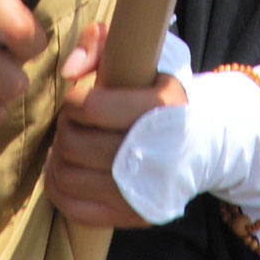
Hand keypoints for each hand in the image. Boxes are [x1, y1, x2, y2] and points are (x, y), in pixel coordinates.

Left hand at [44, 22, 187, 227]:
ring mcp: (144, 191)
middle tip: (71, 120)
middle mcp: (155, 154)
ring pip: (69, 177)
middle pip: (76, 144)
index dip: (73, 100)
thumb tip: (69, 72)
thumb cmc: (163, 90)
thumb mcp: (144, 53)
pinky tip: (62, 167)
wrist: (202, 142)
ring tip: (66, 140)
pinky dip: (57, 187)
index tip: (78, 97)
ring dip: (58, 155)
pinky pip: (75, 210)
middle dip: (65, 127)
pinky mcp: (133, 216)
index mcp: (161, 107)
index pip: (92, 107)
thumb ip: (99, 43)